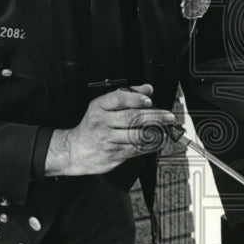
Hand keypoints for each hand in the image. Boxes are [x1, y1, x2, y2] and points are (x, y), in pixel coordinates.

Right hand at [44, 84, 175, 175]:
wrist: (74, 150)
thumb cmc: (93, 126)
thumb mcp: (103, 106)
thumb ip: (126, 96)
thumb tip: (147, 89)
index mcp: (99, 107)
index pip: (118, 99)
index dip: (136, 99)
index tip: (149, 100)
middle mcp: (102, 122)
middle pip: (132, 117)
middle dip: (154, 116)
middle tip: (168, 116)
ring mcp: (108, 140)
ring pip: (136, 135)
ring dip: (155, 132)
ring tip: (166, 129)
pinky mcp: (113, 154)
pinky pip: (136, 149)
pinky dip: (150, 145)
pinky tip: (158, 141)